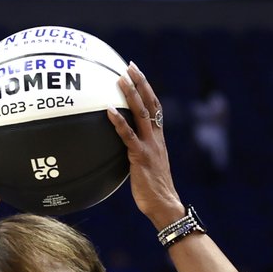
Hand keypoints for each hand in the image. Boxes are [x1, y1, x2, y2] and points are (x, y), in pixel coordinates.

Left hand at [108, 62, 183, 228]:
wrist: (164, 205)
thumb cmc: (153, 190)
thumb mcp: (147, 166)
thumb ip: (138, 152)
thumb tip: (122, 148)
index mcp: (159, 138)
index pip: (155, 107)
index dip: (147, 88)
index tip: (136, 72)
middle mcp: (156, 138)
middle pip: (150, 103)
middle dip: (140, 83)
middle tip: (129, 66)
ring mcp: (149, 146)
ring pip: (141, 114)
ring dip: (131, 95)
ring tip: (121, 79)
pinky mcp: (140, 157)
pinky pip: (128, 136)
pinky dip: (119, 122)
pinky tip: (108, 111)